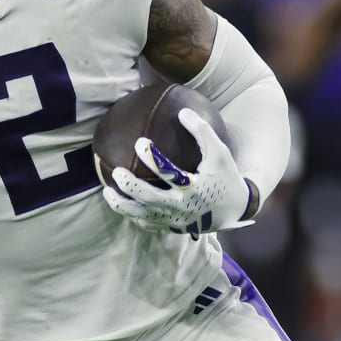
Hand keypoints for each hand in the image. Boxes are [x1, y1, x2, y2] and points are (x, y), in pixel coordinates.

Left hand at [100, 108, 251, 238]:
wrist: (233, 210)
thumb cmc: (224, 177)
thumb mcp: (219, 153)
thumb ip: (202, 132)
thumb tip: (182, 111)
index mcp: (194, 188)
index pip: (169, 173)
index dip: (152, 158)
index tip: (140, 142)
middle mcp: (182, 206)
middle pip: (150, 198)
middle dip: (130, 186)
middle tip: (116, 171)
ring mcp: (175, 220)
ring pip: (143, 216)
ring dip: (122, 205)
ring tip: (107, 192)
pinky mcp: (171, 228)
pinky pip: (147, 225)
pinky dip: (133, 216)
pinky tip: (122, 204)